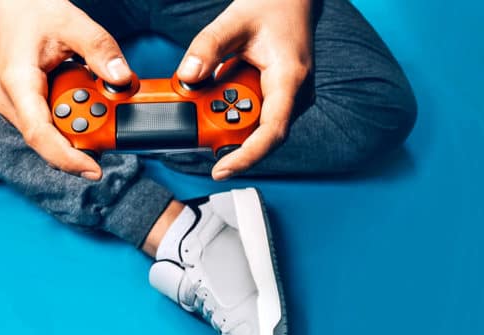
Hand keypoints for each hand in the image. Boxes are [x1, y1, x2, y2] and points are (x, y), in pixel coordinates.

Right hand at [0, 0, 132, 180]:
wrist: (11, 7)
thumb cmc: (33, 13)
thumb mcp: (73, 24)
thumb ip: (100, 50)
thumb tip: (121, 80)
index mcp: (18, 85)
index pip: (40, 135)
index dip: (67, 159)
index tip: (94, 170)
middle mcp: (14, 104)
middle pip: (52, 141)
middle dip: (85, 136)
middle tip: (111, 115)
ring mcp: (21, 109)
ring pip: (56, 135)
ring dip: (83, 122)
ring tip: (93, 90)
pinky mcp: (31, 109)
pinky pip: (57, 124)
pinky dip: (78, 115)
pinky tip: (86, 92)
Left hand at [176, 0, 312, 179]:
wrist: (293, 0)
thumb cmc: (272, 7)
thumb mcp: (233, 21)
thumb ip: (207, 48)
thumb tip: (188, 77)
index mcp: (289, 79)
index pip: (271, 132)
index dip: (246, 157)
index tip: (221, 170)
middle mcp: (295, 96)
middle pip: (257, 134)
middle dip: (224, 128)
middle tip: (199, 106)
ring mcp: (289, 100)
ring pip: (253, 126)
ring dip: (227, 114)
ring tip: (216, 81)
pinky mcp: (279, 100)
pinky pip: (253, 115)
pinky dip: (232, 106)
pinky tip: (223, 83)